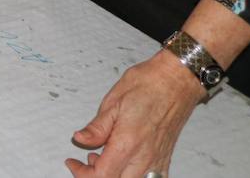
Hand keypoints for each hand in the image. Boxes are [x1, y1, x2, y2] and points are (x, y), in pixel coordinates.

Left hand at [66, 50, 202, 176]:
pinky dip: (132, 174)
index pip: (102, 175)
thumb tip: (80, 139)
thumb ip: (96, 128)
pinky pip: (149, 177)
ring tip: (103, 157)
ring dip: (114, 175)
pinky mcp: (165, 158)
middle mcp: (145, 157)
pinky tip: (123, 160)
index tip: (73, 162)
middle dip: (97, 176)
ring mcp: (157, 160)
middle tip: (87, 160)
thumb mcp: (113, 102)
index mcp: (128, 143)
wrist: (176, 81)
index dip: (83, 174)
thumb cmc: (149, 85)